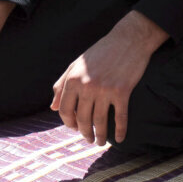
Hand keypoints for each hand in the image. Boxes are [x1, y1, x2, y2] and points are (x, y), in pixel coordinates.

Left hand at [51, 13, 164, 145]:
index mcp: (73, 79)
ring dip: (100, 135)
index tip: (74, 128)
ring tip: (100, 142)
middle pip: (83, 118)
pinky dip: (120, 130)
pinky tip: (120, 138)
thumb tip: (53, 107)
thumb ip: (62, 85)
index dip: (69, 122)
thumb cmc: (102, 51)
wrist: (129, 39)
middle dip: (85, 132)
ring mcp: (105, 90)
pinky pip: (120, 116)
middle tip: (89, 139)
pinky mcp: (122, 91)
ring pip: (100, 120)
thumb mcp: (76, 65)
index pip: (65, 110)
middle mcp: (87, 86)